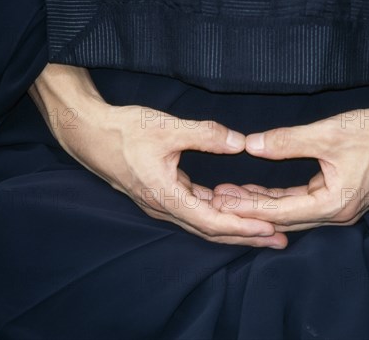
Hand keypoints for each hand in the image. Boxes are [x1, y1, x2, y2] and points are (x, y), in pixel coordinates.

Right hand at [29, 64, 287, 247]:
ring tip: (265, 228)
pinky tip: (236, 205)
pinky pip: (195, 209)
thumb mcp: (165, 128)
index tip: (271, 229)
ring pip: (204, 222)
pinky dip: (218, 210)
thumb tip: (240, 142)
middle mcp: (165, 207)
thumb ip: (205, 135)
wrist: (88, 133)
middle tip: (280, 240)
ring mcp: (162, 203)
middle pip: (212, 230)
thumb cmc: (122, 131)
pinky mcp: (162, 194)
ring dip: (235, 225)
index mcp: (166, 197)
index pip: (212, 221)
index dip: (244, 227)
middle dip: (247, 236)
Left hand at [212, 86, 368, 231]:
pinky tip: (259, 190)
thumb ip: (287, 141)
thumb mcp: (327, 134)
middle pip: (284, 217)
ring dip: (263, 203)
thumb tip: (251, 145)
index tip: (222, 199)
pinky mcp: (340, 196)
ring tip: (231, 194)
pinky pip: (303, 201)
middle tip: (218, 199)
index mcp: (336, 205)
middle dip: (250, 209)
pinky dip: (280, 196)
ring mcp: (340, 208)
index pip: (281, 211)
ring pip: (292, 211)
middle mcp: (338, 214)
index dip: (249, 205)